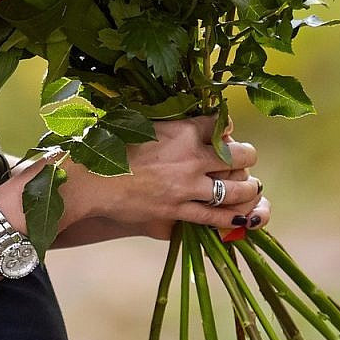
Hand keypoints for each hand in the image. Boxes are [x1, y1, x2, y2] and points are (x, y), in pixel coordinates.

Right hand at [60, 115, 267, 240]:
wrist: (90, 178)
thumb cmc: (112, 145)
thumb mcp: (144, 121)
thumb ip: (174, 122)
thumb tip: (200, 121)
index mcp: (183, 130)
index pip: (222, 124)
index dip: (228, 129)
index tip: (224, 132)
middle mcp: (192, 157)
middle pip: (240, 156)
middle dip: (246, 156)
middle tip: (244, 159)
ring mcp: (187, 187)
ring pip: (236, 189)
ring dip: (248, 188)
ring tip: (249, 186)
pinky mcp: (178, 211)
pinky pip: (217, 217)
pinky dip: (233, 217)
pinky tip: (242, 214)